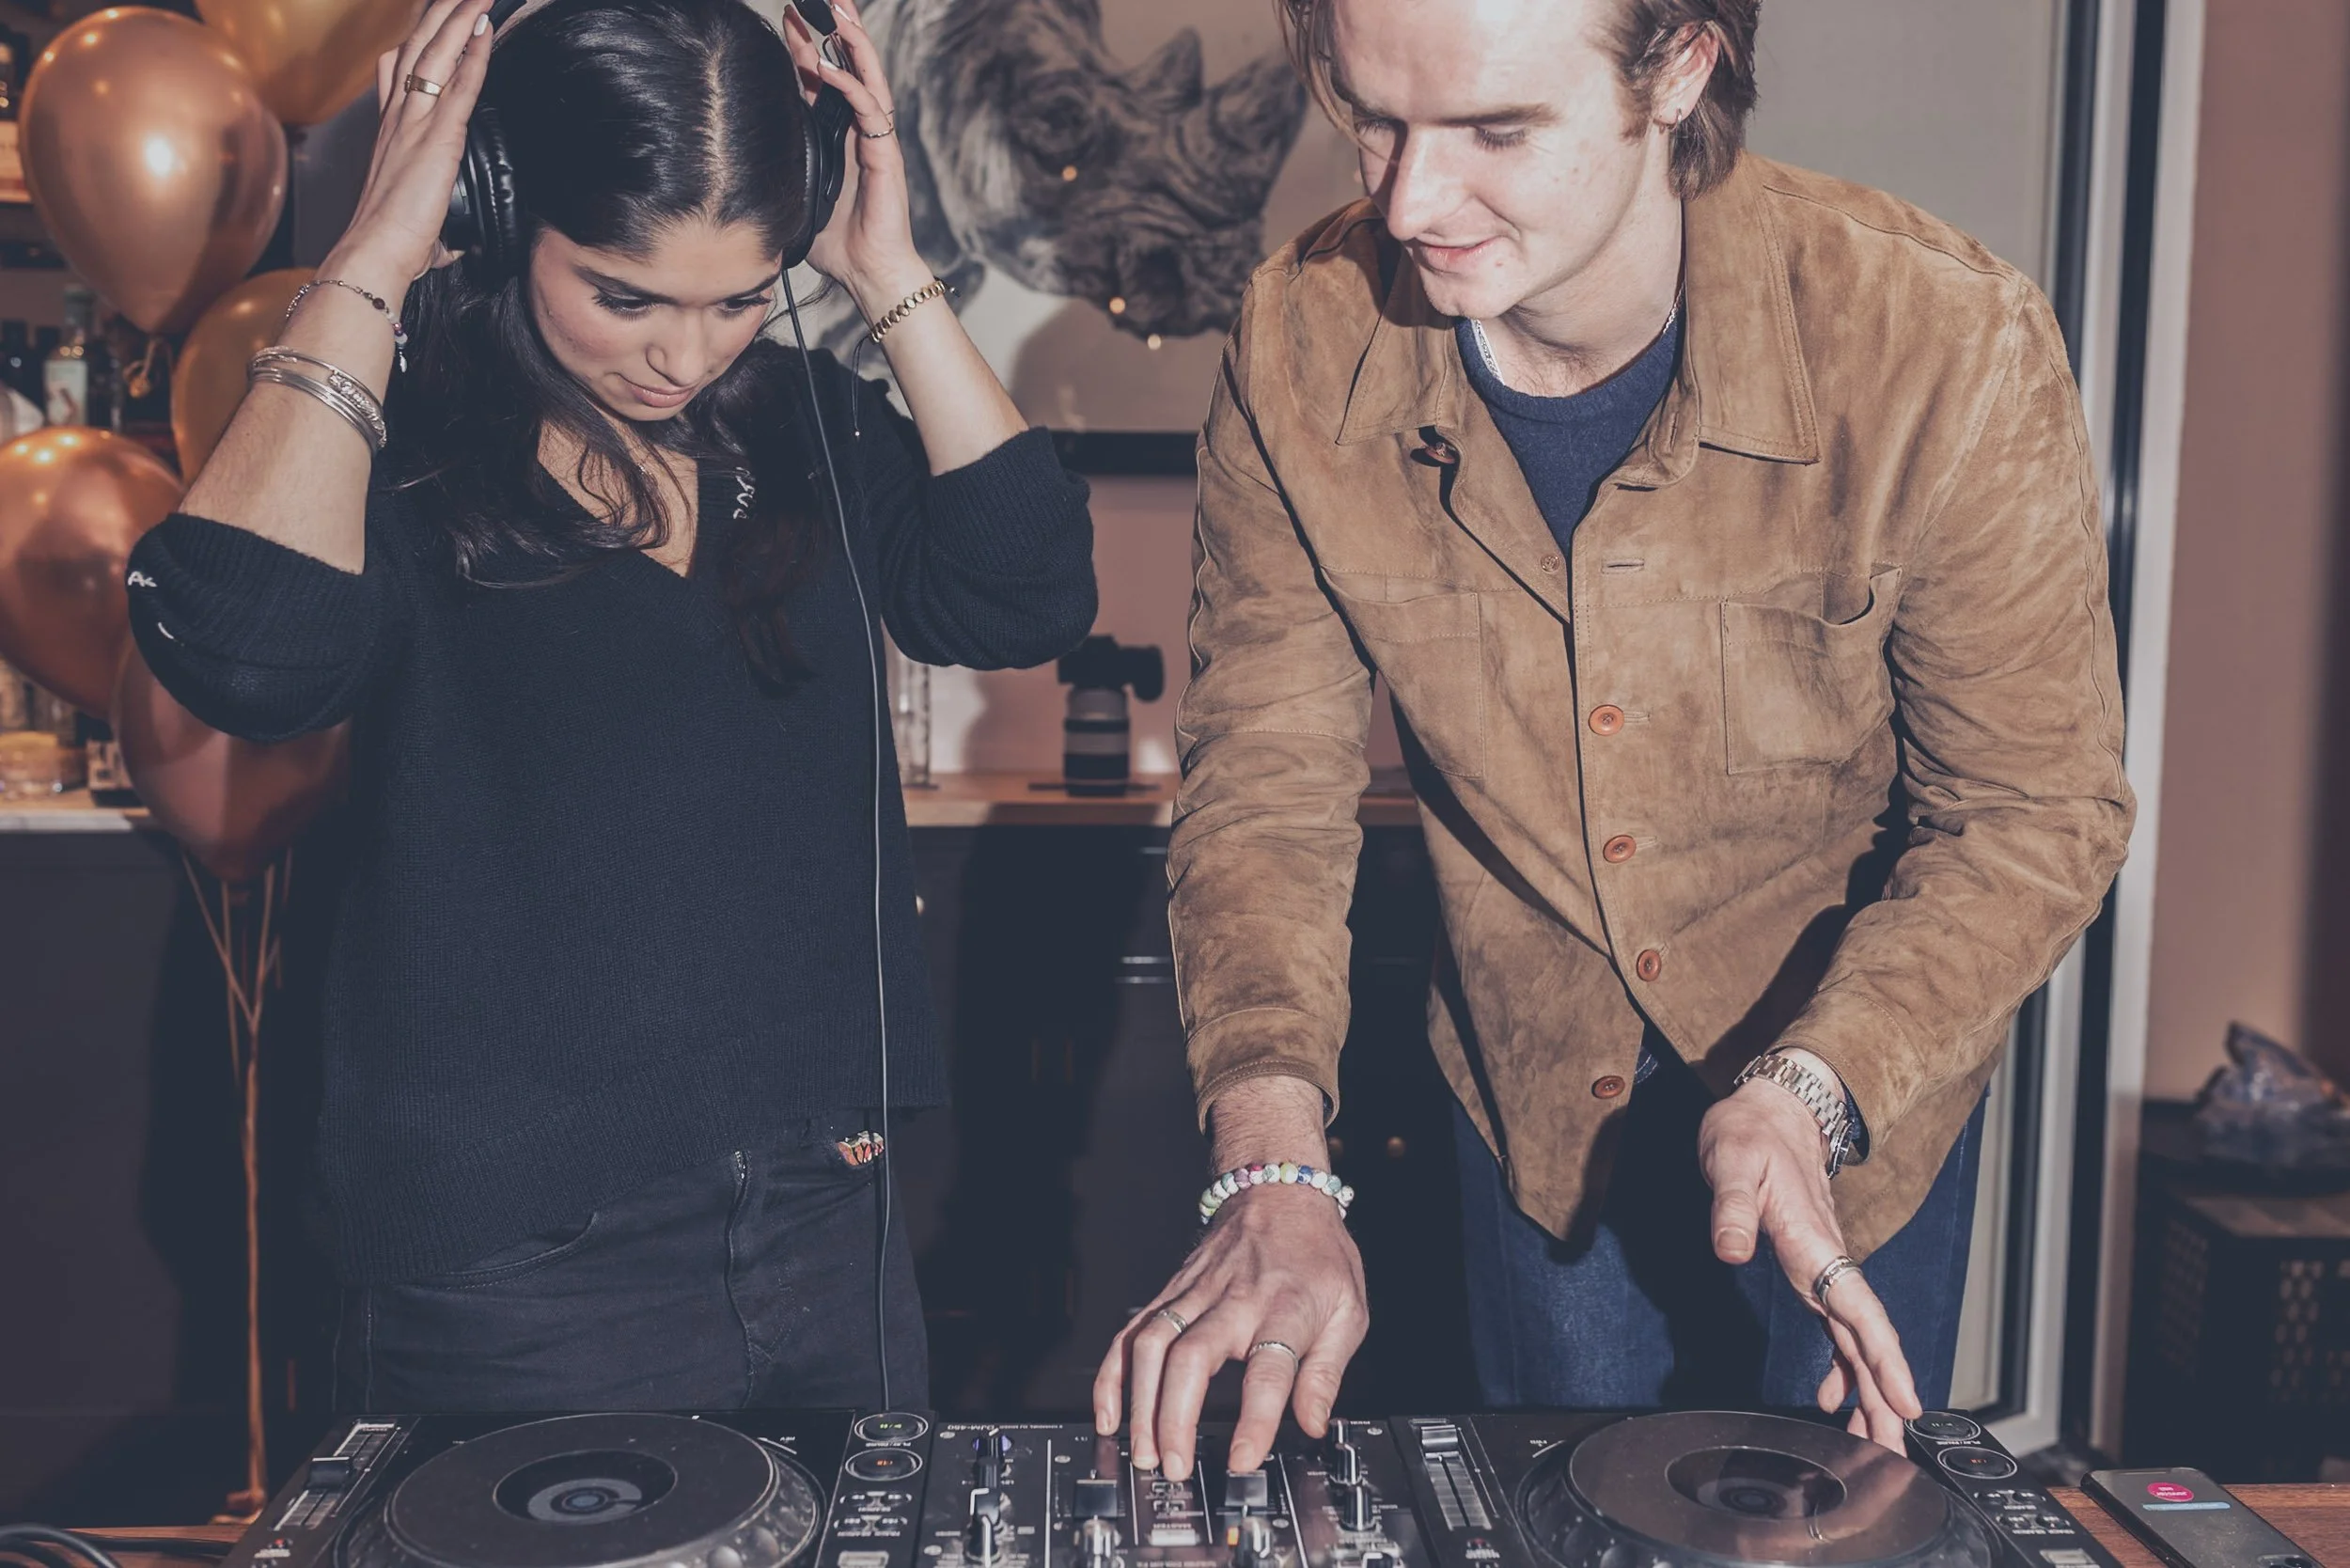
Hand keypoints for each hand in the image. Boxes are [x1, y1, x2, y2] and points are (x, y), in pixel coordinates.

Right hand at [333, 0, 497, 293]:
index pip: (400, 71)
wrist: (377, 250)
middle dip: (440, 14)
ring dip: (459, 18)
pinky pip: (460, 85)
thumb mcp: (418, 223)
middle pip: (418, 48)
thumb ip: (436, 223)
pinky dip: (475, 54)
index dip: (419, 40)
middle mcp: (398, 117)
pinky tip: (486, 30)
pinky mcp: (437, 137)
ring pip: (436, 54)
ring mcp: (414, 123)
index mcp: (392, 131)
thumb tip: (449, 246)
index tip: (434, 19)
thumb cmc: (393, 242)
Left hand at [777, 0, 929, 312]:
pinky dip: (849, 85)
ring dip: (852, 41)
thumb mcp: (794, 193)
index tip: (787, 18)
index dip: (806, 47)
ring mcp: (874, 138)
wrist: (867, 272)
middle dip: (833, 28)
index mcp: (838, 134)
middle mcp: (858, 129)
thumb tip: (736, 161)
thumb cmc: (836, 241)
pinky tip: (826, 68)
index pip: (823, 78)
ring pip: (867, 76)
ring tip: (837, 10)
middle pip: (849, 65)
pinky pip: (869, 109)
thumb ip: (777, 169)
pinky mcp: (884, 153)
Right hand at [1093, 1077, 1366, 1480]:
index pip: (1269, 1367)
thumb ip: (1328, 1371)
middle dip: (1175, 1417)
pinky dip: (1113, 1373)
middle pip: (1192, 1356)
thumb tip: (1314, 1425)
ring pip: (1153, 1344)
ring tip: (1142, 1450)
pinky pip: (1131, 1331)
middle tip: (1175, 1465)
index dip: (1256, 1417)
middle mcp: (1235, 1298)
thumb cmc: (1317, 1255)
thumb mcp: (1349, 1309)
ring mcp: (1195, 1293)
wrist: (1280, 1193)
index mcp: (1286, 1306)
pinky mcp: (1170, 1292)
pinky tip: (1110, 1412)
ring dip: (1140, 1402)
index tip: (1242, 1459)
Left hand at [1698, 1054, 1921, 1451]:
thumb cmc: (1750, 1134)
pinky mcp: (1812, 1272)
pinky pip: (1839, 1330)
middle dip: (1885, 1397)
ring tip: (1876, 1445)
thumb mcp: (1731, 1161)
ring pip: (1857, 1341)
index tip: (1906, 1402)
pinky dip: (1844, 1369)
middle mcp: (1828, 1262)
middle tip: (1895, 1453)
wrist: (1771, 1111)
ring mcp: (1824, 1270)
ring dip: (1870, 1392)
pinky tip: (1834, 1400)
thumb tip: (1730, 1249)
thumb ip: (1730, 1207)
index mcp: (1814, 1241)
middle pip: (1866, 1339)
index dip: (1884, 1357)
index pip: (1858, 1306)